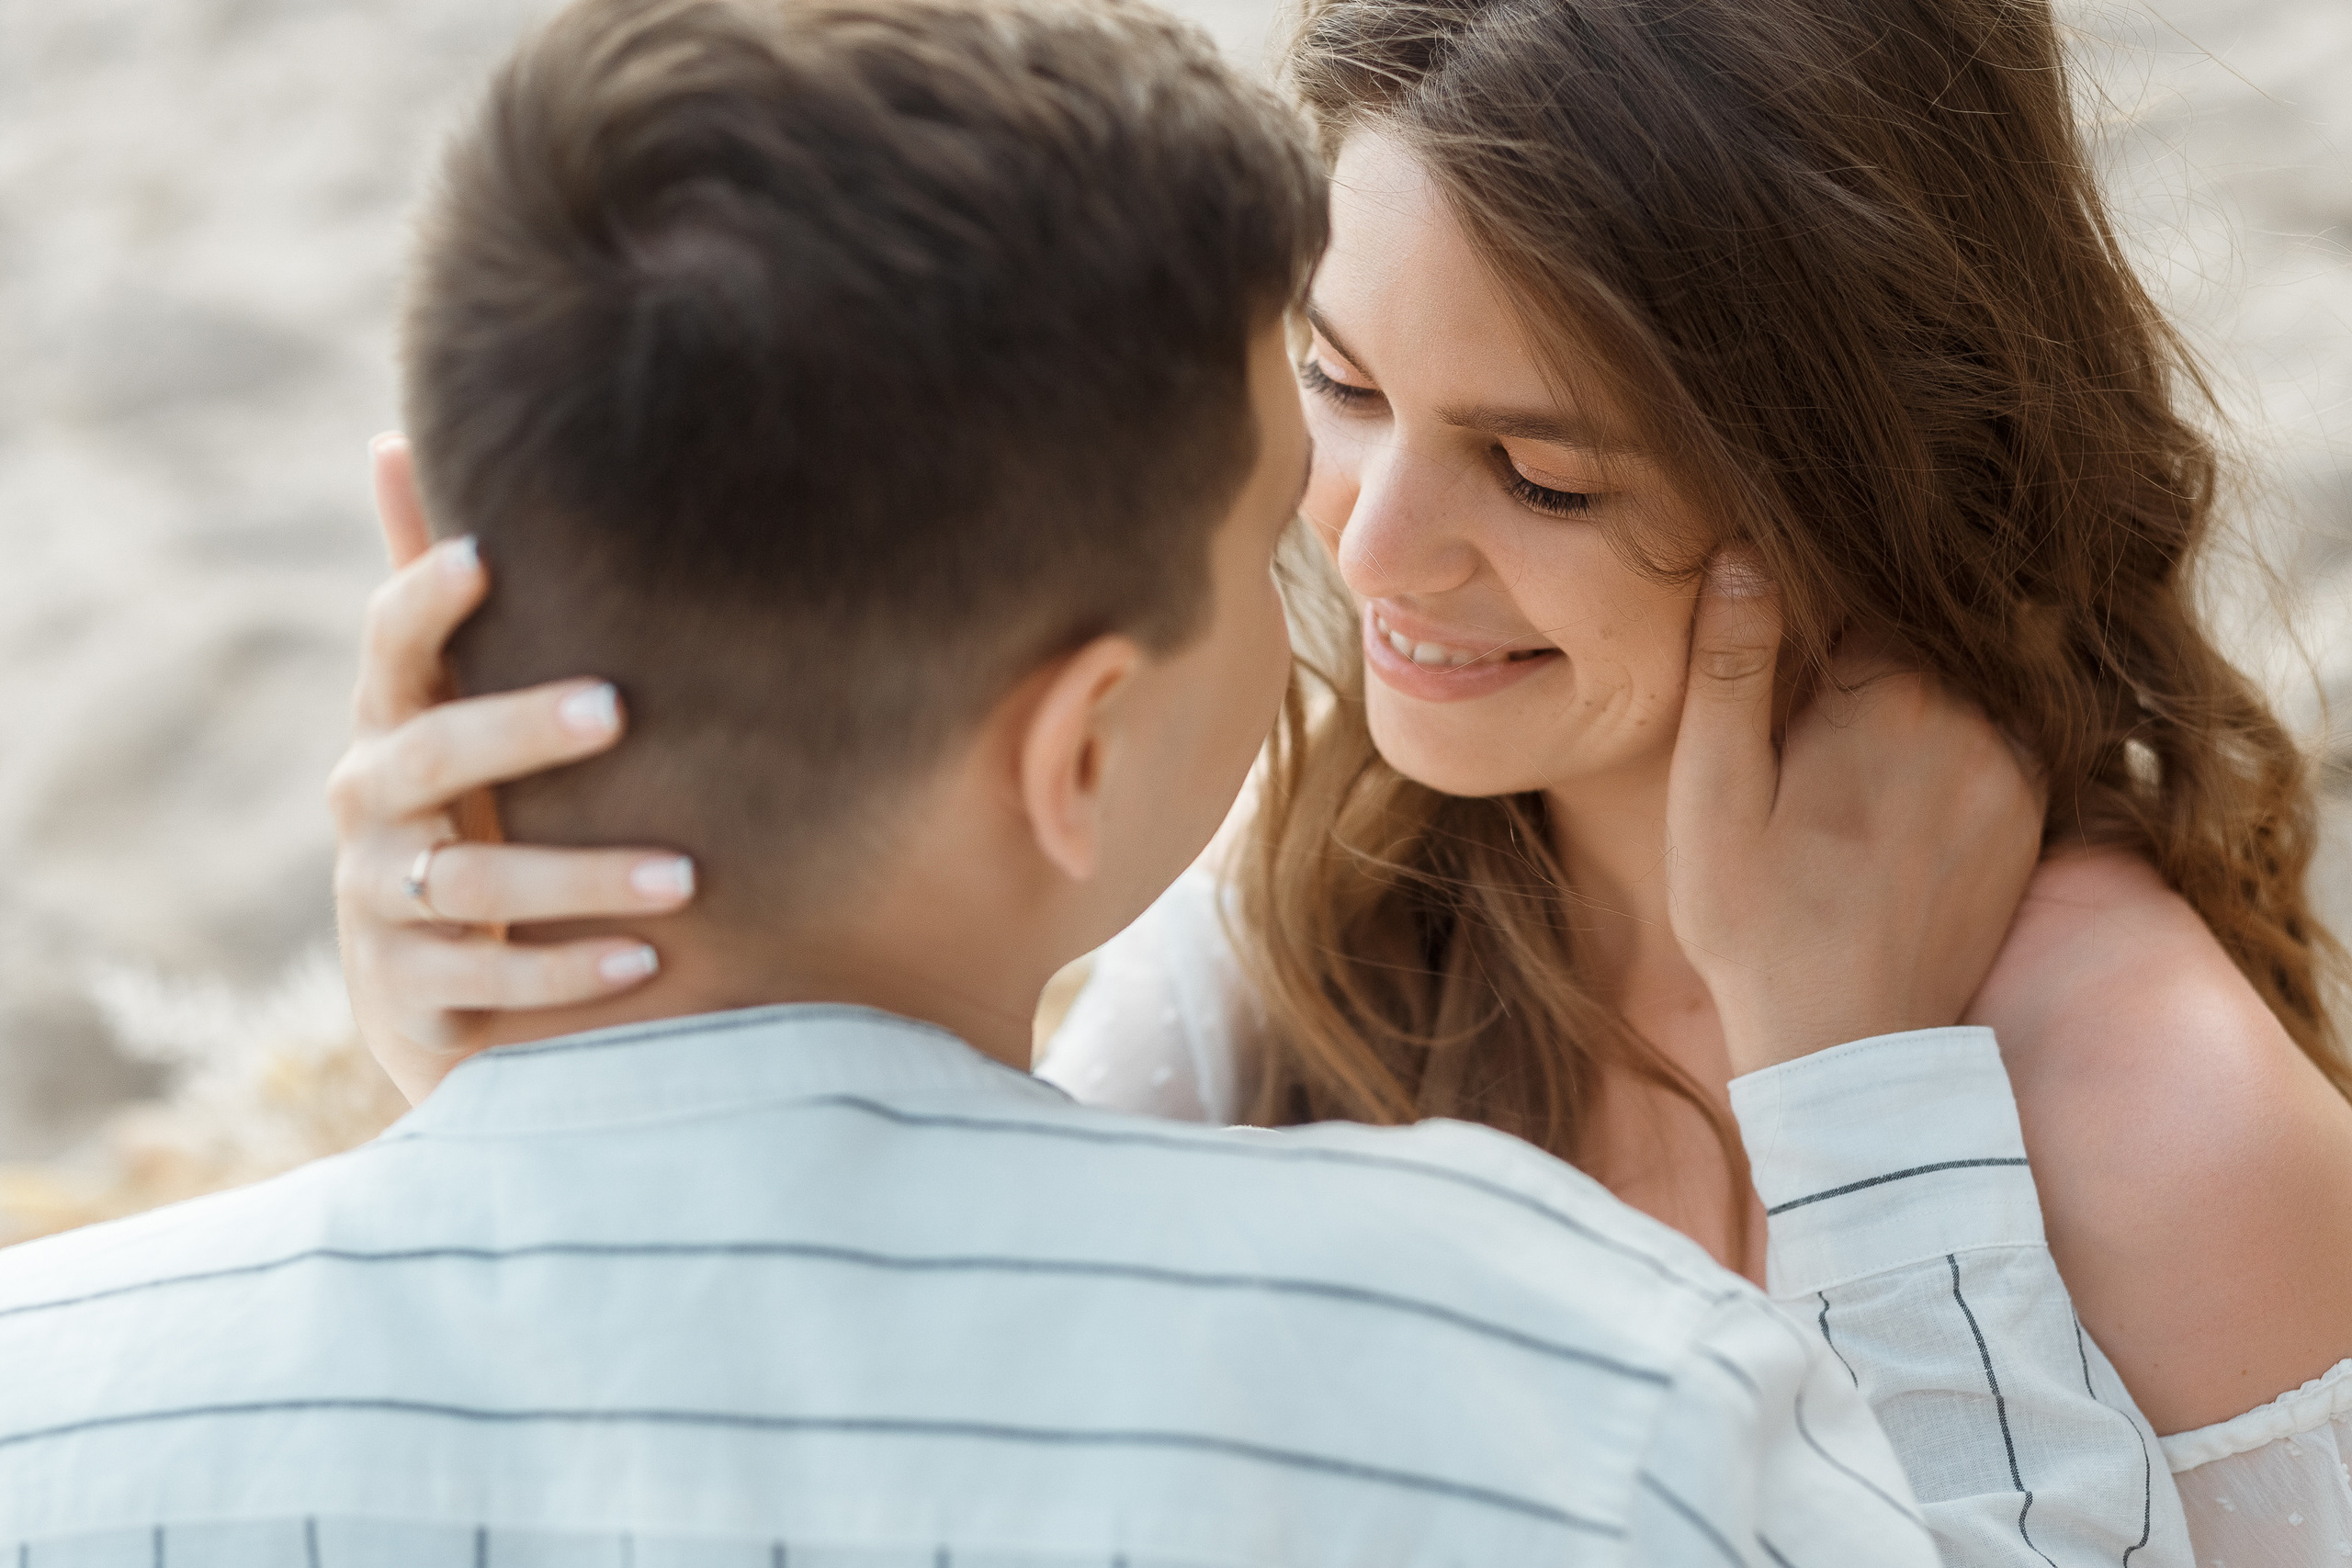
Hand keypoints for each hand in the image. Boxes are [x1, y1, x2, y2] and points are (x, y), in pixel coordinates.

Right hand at [328, 435, 699, 1102]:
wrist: (433, 991)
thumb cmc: (470, 815)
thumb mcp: (457, 714)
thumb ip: (443, 603)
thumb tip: (398, 435)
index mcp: (390, 725)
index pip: (390, 646)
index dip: (424, 598)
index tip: (485, 556)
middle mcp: (369, 807)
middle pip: (432, 756)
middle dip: (522, 729)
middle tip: (620, 709)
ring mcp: (379, 906)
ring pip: (473, 886)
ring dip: (584, 878)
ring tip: (687, 876)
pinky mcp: (407, 996)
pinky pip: (488, 983)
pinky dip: (571, 975)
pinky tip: (649, 962)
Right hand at [1664, 550, 2044, 1074]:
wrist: (1851, 1050)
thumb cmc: (1755, 927)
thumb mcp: (1712, 798)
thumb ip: (1732, 670)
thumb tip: (1747, 553)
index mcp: (1884, 697)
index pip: (1851, 600)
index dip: (1803, 629)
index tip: (1773, 685)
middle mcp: (1970, 718)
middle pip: (1906, 645)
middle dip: (1854, 672)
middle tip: (1799, 750)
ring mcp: (2013, 770)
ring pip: (1950, 693)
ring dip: (1901, 715)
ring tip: (1842, 791)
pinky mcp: (2030, 819)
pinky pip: (1989, 745)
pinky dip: (1943, 758)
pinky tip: (1888, 816)